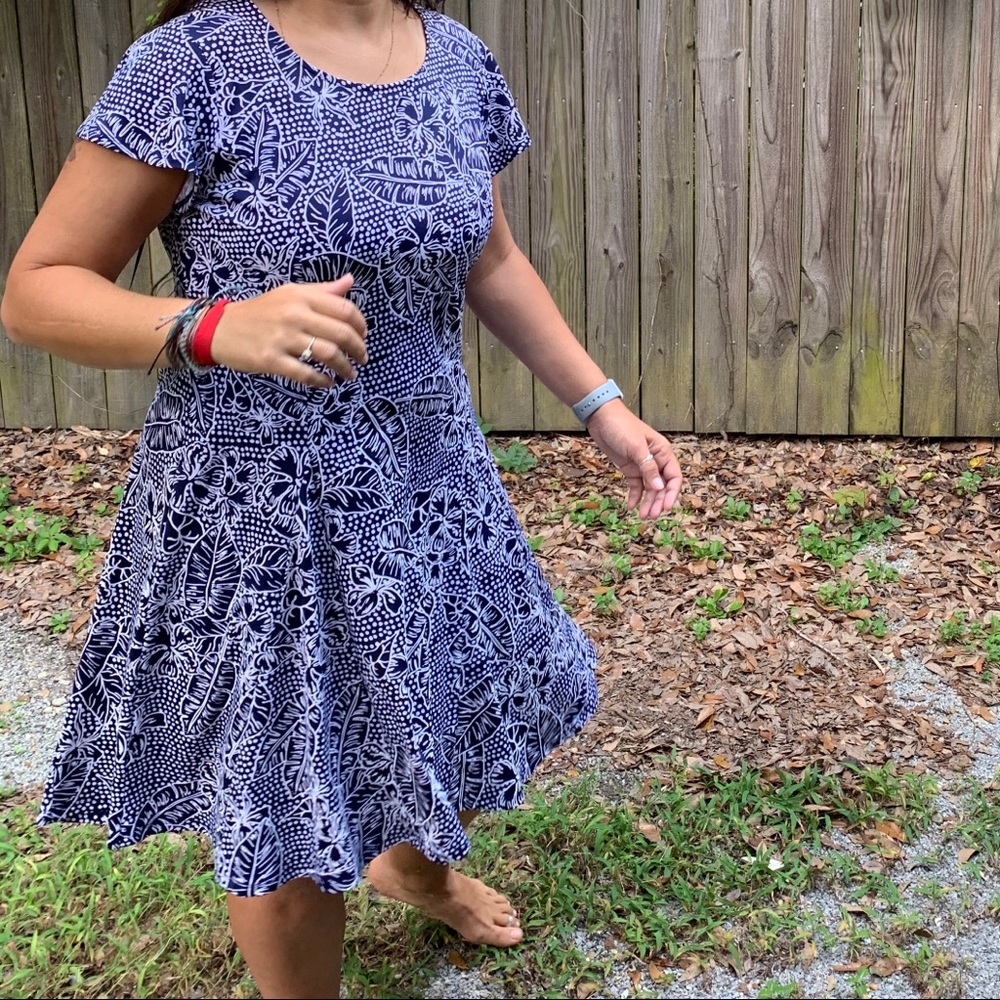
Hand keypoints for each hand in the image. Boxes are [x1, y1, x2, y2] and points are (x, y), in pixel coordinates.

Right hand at [209, 275, 368, 386]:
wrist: (221, 328)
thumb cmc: (261, 311)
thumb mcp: (290, 293)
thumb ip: (322, 291)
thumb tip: (350, 281)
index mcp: (301, 297)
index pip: (344, 309)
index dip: (360, 325)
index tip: (364, 336)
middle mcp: (293, 315)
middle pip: (340, 333)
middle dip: (358, 349)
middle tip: (362, 359)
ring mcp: (282, 338)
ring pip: (327, 354)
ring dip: (344, 368)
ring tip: (350, 374)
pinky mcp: (271, 359)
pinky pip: (305, 373)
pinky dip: (321, 381)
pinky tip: (327, 383)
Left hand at [584, 400, 682, 518]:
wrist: (601, 418)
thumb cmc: (622, 427)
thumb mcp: (636, 447)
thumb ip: (648, 467)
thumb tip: (659, 487)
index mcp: (663, 452)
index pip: (674, 477)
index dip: (671, 493)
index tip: (665, 507)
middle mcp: (656, 460)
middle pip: (662, 486)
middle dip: (657, 502)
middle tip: (651, 516)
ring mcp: (642, 465)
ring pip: (649, 488)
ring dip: (647, 502)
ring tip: (643, 516)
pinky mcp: (630, 468)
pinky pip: (636, 486)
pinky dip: (635, 496)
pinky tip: (631, 507)